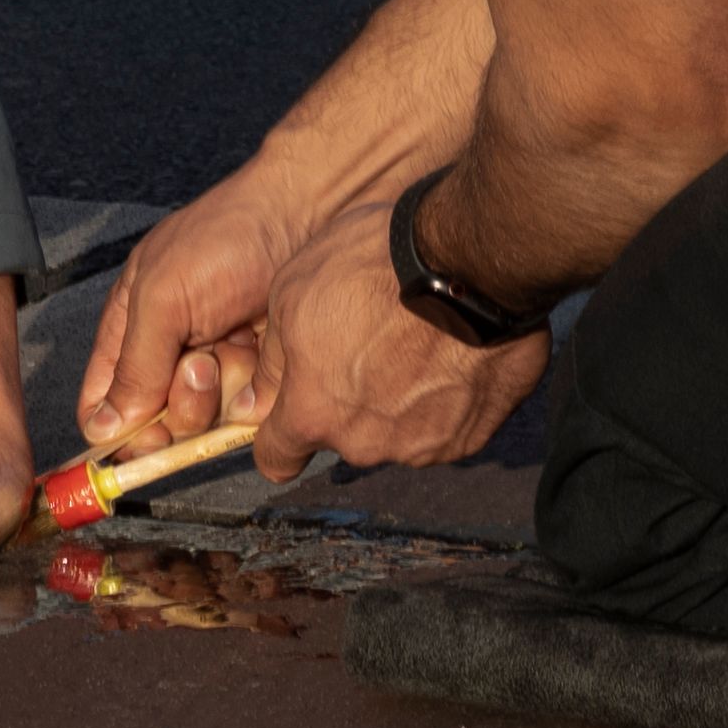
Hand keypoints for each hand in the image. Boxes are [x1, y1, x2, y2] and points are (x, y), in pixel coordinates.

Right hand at [77, 172, 299, 451]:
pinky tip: (265, 357)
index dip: (116, 431)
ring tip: (237, 347)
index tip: (143, 440)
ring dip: (220, 392)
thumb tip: (103, 429)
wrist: (314, 214)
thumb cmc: (228, 237)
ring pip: (205, 421)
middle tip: (200, 362)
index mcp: (131, 326)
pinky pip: (248, 414)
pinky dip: (257, 394)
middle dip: (179, 401)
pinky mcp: (261, 375)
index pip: (104, 402)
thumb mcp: (163, 296)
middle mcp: (171, 351)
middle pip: (157, 422)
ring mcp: (218, 365)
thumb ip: (134, 365)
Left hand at [243, 194, 547, 480]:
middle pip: (343, 436)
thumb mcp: (290, 293)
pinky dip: (441, 399)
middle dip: (346, 402)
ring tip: (412, 343)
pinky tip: (448, 355)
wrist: (469, 268)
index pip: (278, 459)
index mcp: (315, 413)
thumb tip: (258, 400)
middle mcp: (366, 443)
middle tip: (364, 347)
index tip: (288, 419)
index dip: (278, 440)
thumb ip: (273, 361)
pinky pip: (443, 426)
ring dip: (396, 401)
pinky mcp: (469, 436)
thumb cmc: (373, 271)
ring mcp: (423, 445)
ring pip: (394, 431)